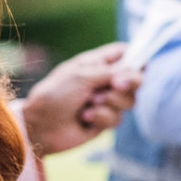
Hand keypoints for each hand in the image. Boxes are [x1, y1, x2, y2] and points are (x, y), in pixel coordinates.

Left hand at [18, 43, 142, 157]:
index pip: (124, 54)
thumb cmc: (55, 94)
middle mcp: (103, 81)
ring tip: (89, 104)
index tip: (141, 63)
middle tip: (116, 85)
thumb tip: (137, 68)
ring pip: (128, 101)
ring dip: (110, 103)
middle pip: (134, 79)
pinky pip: (116, 118)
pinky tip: (84, 118)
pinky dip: (101, 117)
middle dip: (128, 83)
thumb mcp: (82, 76)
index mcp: (96, 63)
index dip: (136, 57)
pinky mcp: (103, 121)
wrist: (39, 126)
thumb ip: (111, 72)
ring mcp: (104, 102)